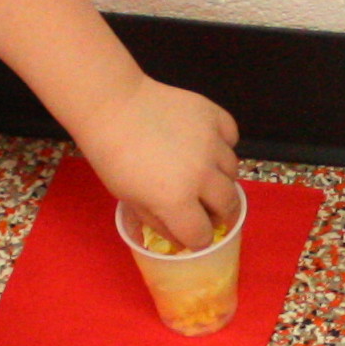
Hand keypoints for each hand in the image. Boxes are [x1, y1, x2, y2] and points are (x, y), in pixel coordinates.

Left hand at [74, 77, 243, 249]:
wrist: (112, 106)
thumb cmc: (112, 156)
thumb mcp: (129, 199)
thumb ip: (160, 222)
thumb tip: (182, 237)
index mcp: (176, 200)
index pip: (202, 235)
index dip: (197, 239)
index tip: (192, 233)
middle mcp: (201, 174)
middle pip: (228, 205)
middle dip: (220, 214)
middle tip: (211, 211)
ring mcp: (212, 143)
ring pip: (233, 171)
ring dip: (221, 178)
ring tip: (205, 173)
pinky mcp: (214, 117)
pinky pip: (231, 138)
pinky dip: (224, 145)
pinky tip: (207, 145)